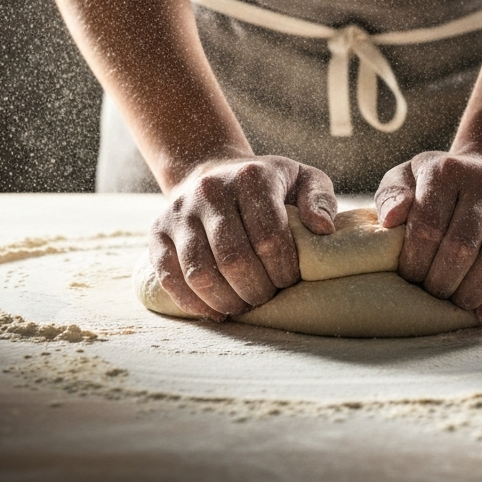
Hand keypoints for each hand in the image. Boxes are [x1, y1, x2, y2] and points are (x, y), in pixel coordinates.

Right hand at [149, 154, 336, 320]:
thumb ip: (320, 198)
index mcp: (251, 178)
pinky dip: (193, 303)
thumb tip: (324, 229)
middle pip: (234, 258)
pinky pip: (170, 276)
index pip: (268, 235)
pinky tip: (216, 310)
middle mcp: (210, 190)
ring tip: (244, 305)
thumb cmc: (266, 183)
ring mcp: (180, 212)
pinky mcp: (157, 232)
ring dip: (227, 300)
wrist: (211, 172)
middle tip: (267, 296)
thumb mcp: (301, 178)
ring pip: (200, 272)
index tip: (289, 280)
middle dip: (256, 289)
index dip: (282, 269)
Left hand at [374, 151, 481, 323]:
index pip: (428, 225)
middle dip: (442, 281)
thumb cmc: (439, 185)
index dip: (415, 261)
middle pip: (462, 246)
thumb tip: (390, 219)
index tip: (409, 278)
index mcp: (448, 170)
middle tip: (433, 294)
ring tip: (458, 303)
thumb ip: (392, 195)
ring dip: (473, 292)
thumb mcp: (407, 179)